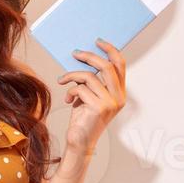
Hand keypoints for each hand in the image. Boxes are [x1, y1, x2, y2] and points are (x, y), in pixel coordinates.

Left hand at [56, 38, 126, 152]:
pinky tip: (68, 100)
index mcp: (120, 93)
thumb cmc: (83, 118)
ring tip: (63, 80)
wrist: (79, 141)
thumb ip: (92, 81)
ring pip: (90, 76)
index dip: (110, 50)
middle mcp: (119, 97)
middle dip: (89, 56)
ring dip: (72, 76)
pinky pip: (81, 88)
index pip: (120, 65)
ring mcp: (110, 102)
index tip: (98, 41)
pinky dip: (70, 91)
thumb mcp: (89, 96)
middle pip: (106, 66)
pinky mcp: (99, 107)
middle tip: (75, 53)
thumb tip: (83, 57)